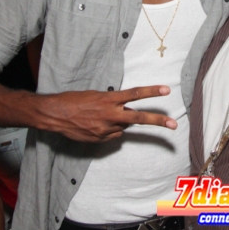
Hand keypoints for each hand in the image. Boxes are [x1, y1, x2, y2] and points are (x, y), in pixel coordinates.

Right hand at [38, 86, 176, 141]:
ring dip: (118, 122)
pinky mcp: (99, 139)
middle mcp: (110, 114)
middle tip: (174, 124)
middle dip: (157, 121)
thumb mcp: (95, 96)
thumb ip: (113, 103)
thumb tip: (127, 112)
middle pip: (138, 118)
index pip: (134, 94)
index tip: (166, 89)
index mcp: (108, 99)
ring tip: (98, 115)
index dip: (151, 91)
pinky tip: (94, 125)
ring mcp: (105, 129)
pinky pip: (112, 135)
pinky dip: (108, 130)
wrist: (54, 114)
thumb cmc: (73, 100)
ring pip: (122, 127)